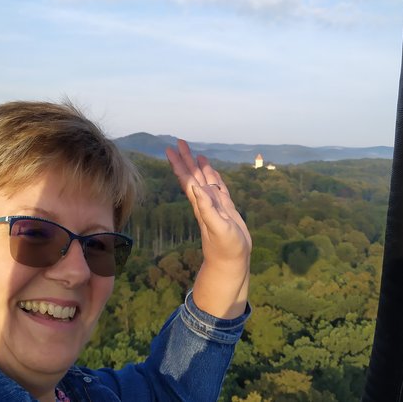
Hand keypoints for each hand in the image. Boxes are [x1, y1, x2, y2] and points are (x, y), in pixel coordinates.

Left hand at [166, 139, 250, 318]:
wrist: (231, 261)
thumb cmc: (226, 248)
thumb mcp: (218, 228)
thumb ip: (207, 209)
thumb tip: (196, 188)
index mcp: (200, 204)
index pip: (186, 179)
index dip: (178, 164)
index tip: (170, 149)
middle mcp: (205, 201)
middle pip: (192, 175)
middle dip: (186, 159)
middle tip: (179, 141)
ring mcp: (215, 204)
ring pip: (205, 179)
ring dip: (198, 166)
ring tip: (194, 152)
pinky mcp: (226, 208)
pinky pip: (218, 187)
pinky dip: (213, 176)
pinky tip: (211, 169)